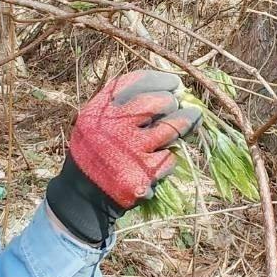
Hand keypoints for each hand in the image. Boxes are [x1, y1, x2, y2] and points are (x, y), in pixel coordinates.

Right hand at [46, 70, 201, 243]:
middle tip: (177, 104)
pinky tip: (161, 158)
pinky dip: (169, 157)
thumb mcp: (97, 122)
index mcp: (100, 111)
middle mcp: (114, 127)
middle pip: (158, 103)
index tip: (174, 83)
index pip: (136, 82)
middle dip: (172, 101)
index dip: (160, 80)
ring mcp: (131, 151)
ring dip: (186, 121)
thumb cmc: (97, 153)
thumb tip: (172, 90)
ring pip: (172, 128)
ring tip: (193, 117)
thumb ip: (123, 106)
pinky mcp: (144, 174)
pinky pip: (169, 157)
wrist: (83, 196)